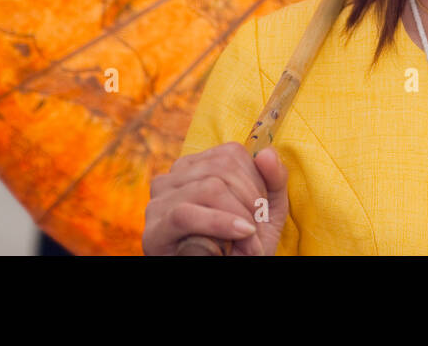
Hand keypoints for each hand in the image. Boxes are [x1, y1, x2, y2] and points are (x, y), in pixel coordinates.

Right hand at [142, 143, 288, 255]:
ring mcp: (158, 203)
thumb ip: (273, 179)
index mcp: (195, 167)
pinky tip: (240, 235)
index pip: (231, 154)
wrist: (222, 275)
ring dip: (240, 219)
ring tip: (250, 245)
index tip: (262, 211)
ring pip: (209, 188)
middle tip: (258, 233)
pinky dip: (219, 224)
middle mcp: (171, 178)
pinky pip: (186, 214)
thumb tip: (266, 153)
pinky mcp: (155, 230)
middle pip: (223, 169)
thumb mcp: (265, 211)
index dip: (256, 181)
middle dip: (250, 202)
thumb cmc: (241, 244)